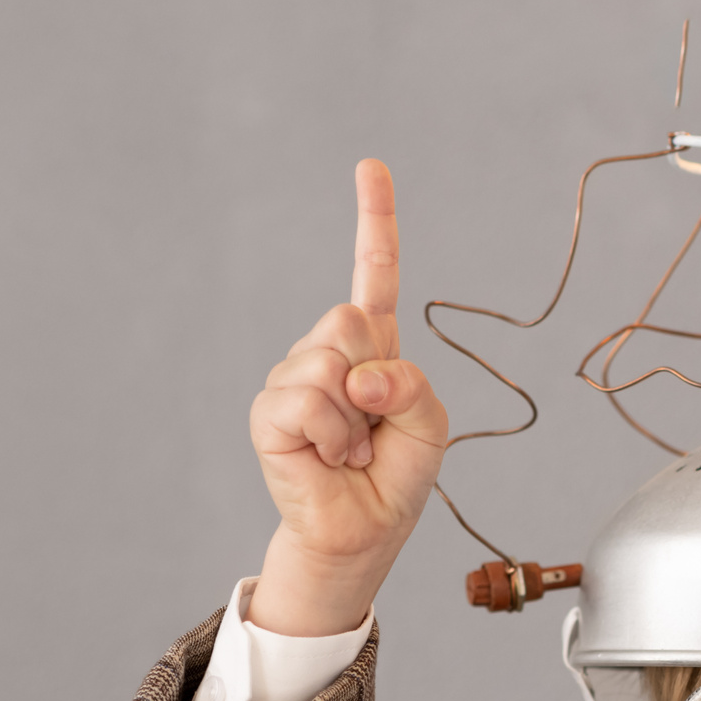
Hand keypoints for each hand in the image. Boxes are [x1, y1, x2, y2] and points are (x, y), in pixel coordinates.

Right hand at [247, 159, 450, 636]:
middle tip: (373, 424)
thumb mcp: (430, 424)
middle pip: (350, 317)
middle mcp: (328, 353)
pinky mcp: (270, 412)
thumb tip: (358, 377)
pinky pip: (307, 399)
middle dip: (376, 372)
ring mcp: (293, 378)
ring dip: (356, 417)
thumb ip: (411, 385)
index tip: (370, 168)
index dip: (374, 220)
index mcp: (374, 346)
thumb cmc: (394, 477)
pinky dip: (332, 434)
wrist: (362, 532)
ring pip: (329, 359)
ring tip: (352, 448)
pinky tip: (329, 457)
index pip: (375, 272)